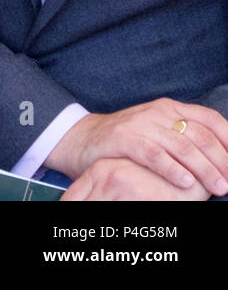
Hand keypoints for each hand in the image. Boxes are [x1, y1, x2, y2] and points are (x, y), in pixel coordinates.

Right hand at [47, 98, 227, 196]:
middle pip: (201, 135)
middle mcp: (157, 112)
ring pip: (182, 146)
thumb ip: (183, 138)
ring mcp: (140, 124)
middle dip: (221, 161)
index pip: (210, 119)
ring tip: (217, 187)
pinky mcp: (124, 138)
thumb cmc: (126, 141)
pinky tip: (186, 183)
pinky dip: (173, 170)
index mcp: (170, 108)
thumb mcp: (157, 132)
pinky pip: (154, 154)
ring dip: (204, 169)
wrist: (82, 139)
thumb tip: (221, 158)